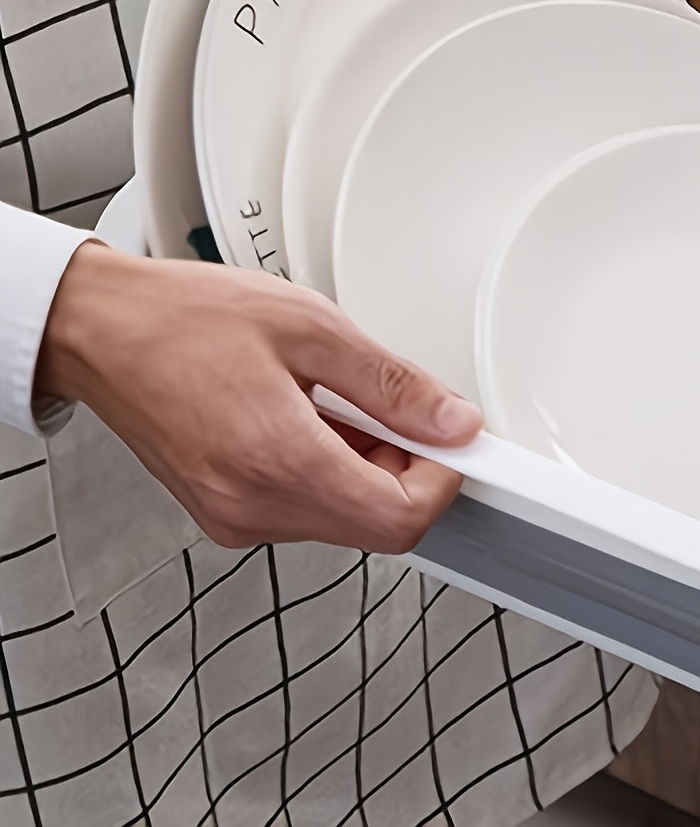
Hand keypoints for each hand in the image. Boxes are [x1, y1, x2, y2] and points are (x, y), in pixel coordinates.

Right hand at [38, 243, 479, 552]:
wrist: (102, 329)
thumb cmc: (186, 319)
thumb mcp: (313, 328)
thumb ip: (393, 383)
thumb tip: (451, 420)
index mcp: (279, 462)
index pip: (399, 520)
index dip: (442, 480)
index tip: (452, 439)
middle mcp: (251, 507)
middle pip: (375, 526)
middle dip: (406, 469)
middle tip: (398, 409)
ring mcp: (233, 517)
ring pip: (342, 519)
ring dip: (366, 467)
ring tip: (339, 401)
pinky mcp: (222, 511)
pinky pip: (303, 508)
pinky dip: (328, 469)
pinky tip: (311, 418)